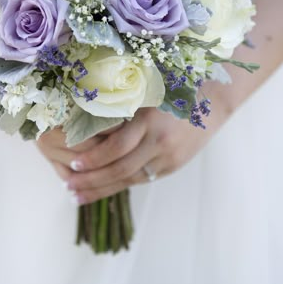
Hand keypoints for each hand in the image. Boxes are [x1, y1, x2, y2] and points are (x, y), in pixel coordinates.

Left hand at [37, 87, 230, 203]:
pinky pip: (140, 180)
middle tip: (68, 187)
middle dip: (91, 180)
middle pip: (119, 168)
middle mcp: (159, 141)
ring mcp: (168, 157)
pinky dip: (118, 186)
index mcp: (150, 119)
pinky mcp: (172, 166)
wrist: (213, 101)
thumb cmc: (171, 88)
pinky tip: (100, 190)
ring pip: (129, 179)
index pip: (116, 147)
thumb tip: (82, 121)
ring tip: (77, 195)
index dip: (93, 158)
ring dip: (100, 189)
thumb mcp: (146, 92)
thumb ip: (121, 107)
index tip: (72, 164)